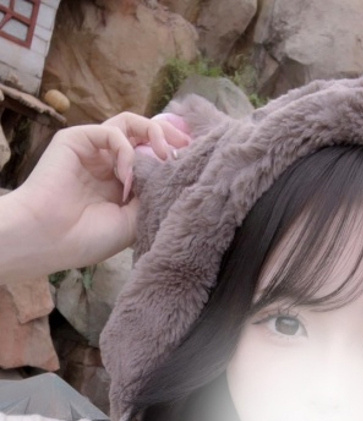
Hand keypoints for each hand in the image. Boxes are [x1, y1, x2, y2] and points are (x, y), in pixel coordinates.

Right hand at [9, 112, 190, 272]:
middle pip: (144, 134)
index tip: (195, 159)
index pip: (151, 155)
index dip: (173, 153)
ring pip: (129, 124)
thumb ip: (153, 196)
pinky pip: (111, 131)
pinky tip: (128, 176)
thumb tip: (175, 175)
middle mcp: (108, 163)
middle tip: (188, 146)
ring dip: (153, 135)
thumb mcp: (135, 221)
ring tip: (167, 155)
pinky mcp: (76, 140)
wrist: (51, 239)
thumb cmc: (88, 237)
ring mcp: (93, 150)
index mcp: (121, 182)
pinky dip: (127, 150)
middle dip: (170, 135)